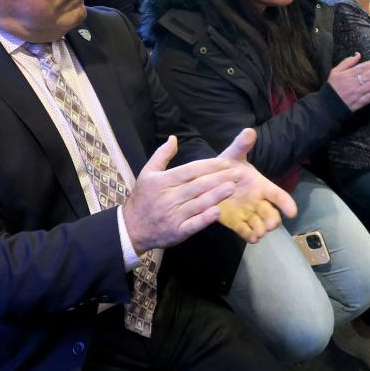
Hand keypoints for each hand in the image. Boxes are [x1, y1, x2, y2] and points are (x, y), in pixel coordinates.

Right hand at [121, 135, 258, 251]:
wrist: (131, 228)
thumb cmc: (142, 198)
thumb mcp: (147, 173)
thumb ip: (162, 155)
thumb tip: (173, 138)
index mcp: (163, 181)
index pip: (190, 170)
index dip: (209, 166)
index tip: (226, 162)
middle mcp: (168, 197)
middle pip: (198, 185)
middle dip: (219, 178)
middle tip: (238, 172)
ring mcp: (173, 216)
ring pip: (198, 203)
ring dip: (216, 195)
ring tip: (233, 187)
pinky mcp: (176, 232)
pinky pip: (193, 225)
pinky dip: (205, 219)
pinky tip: (218, 212)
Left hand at [215, 129, 297, 243]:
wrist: (210, 179)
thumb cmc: (227, 167)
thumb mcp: (232, 155)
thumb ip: (241, 145)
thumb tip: (249, 130)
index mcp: (260, 185)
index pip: (278, 195)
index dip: (286, 203)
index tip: (293, 212)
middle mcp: (257, 201)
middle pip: (271, 213)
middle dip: (273, 220)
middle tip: (271, 225)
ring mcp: (247, 213)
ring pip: (259, 224)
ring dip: (261, 230)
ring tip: (259, 233)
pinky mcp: (236, 222)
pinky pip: (245, 231)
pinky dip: (248, 235)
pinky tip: (250, 238)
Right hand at [326, 48, 369, 110]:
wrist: (327, 106)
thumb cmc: (332, 87)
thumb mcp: (335, 71)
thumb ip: (347, 62)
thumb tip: (358, 54)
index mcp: (348, 74)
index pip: (364, 66)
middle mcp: (354, 83)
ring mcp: (356, 93)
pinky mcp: (358, 103)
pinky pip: (368, 98)